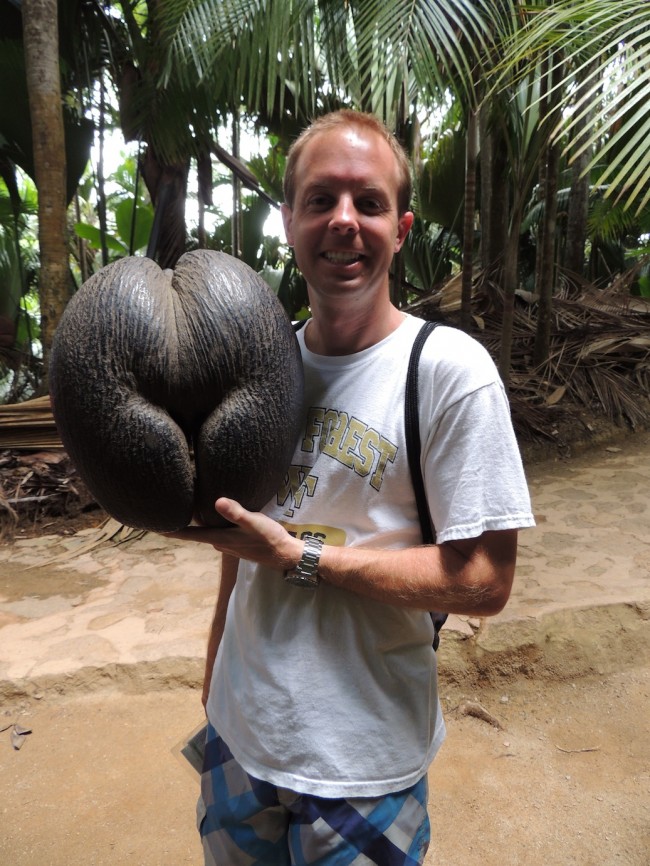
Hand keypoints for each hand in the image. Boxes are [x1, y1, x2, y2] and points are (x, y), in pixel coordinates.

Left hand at [163, 497, 302, 570]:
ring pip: (207, 531)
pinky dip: (211, 522)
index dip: (170, 530)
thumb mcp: (254, 523)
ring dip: (197, 522)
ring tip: (187, 506)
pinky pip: (218, 530)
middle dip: (181, 522)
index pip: (188, 534)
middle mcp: (219, 542)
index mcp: (219, 538)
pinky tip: (214, 513)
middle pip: (194, 532)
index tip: (152, 526)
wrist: (284, 555)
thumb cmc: (269, 539)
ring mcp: (228, 543)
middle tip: (168, 508)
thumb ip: (236, 513)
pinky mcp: (236, 542)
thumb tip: (218, 501)